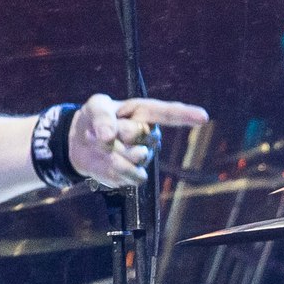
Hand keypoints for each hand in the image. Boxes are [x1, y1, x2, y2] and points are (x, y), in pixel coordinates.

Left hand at [68, 93, 209, 190]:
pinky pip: (135, 176)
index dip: (186, 115)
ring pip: (138, 157)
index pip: (168, 113)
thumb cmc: (93, 120)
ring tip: (104, 147)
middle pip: (141, 135)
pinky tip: (108, 163)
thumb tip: (109, 137)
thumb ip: (101, 116)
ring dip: (113, 152)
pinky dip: (117, 170)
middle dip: (118, 134)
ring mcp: (145, 157)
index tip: (203, 117)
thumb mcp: (94, 107)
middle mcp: (150, 135)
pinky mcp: (137, 175)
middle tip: (104, 131)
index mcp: (144, 113)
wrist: (80, 145)